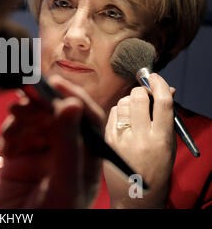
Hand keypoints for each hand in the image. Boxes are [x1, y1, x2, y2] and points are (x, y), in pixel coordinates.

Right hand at [0, 75, 104, 207]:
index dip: (72, 96)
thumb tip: (72, 105)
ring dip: (23, 115)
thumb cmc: (52, 219)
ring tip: (14, 117)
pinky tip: (8, 141)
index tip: (54, 84)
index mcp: (86, 158)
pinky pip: (15, 134)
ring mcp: (40, 154)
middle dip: (42, 104)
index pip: (87, 119)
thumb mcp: (64, 186)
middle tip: (26, 93)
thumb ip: (69, 147)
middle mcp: (64, 152)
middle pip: (57, 115)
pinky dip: (10, 131)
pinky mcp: (18, 158)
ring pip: (34, 121)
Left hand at [103, 73, 176, 207]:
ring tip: (132, 111)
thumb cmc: (155, 169)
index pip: (162, 103)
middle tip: (142, 95)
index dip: (159, 84)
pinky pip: (111, 115)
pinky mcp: (107, 142)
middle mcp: (141, 138)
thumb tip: (166, 90)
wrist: (135, 195)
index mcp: (162, 139)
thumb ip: (165, 119)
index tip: (154, 77)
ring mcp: (121, 140)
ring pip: (122, 104)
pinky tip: (122, 120)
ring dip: (128, 101)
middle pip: (138, 98)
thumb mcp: (167, 145)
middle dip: (140, 91)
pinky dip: (117, 112)